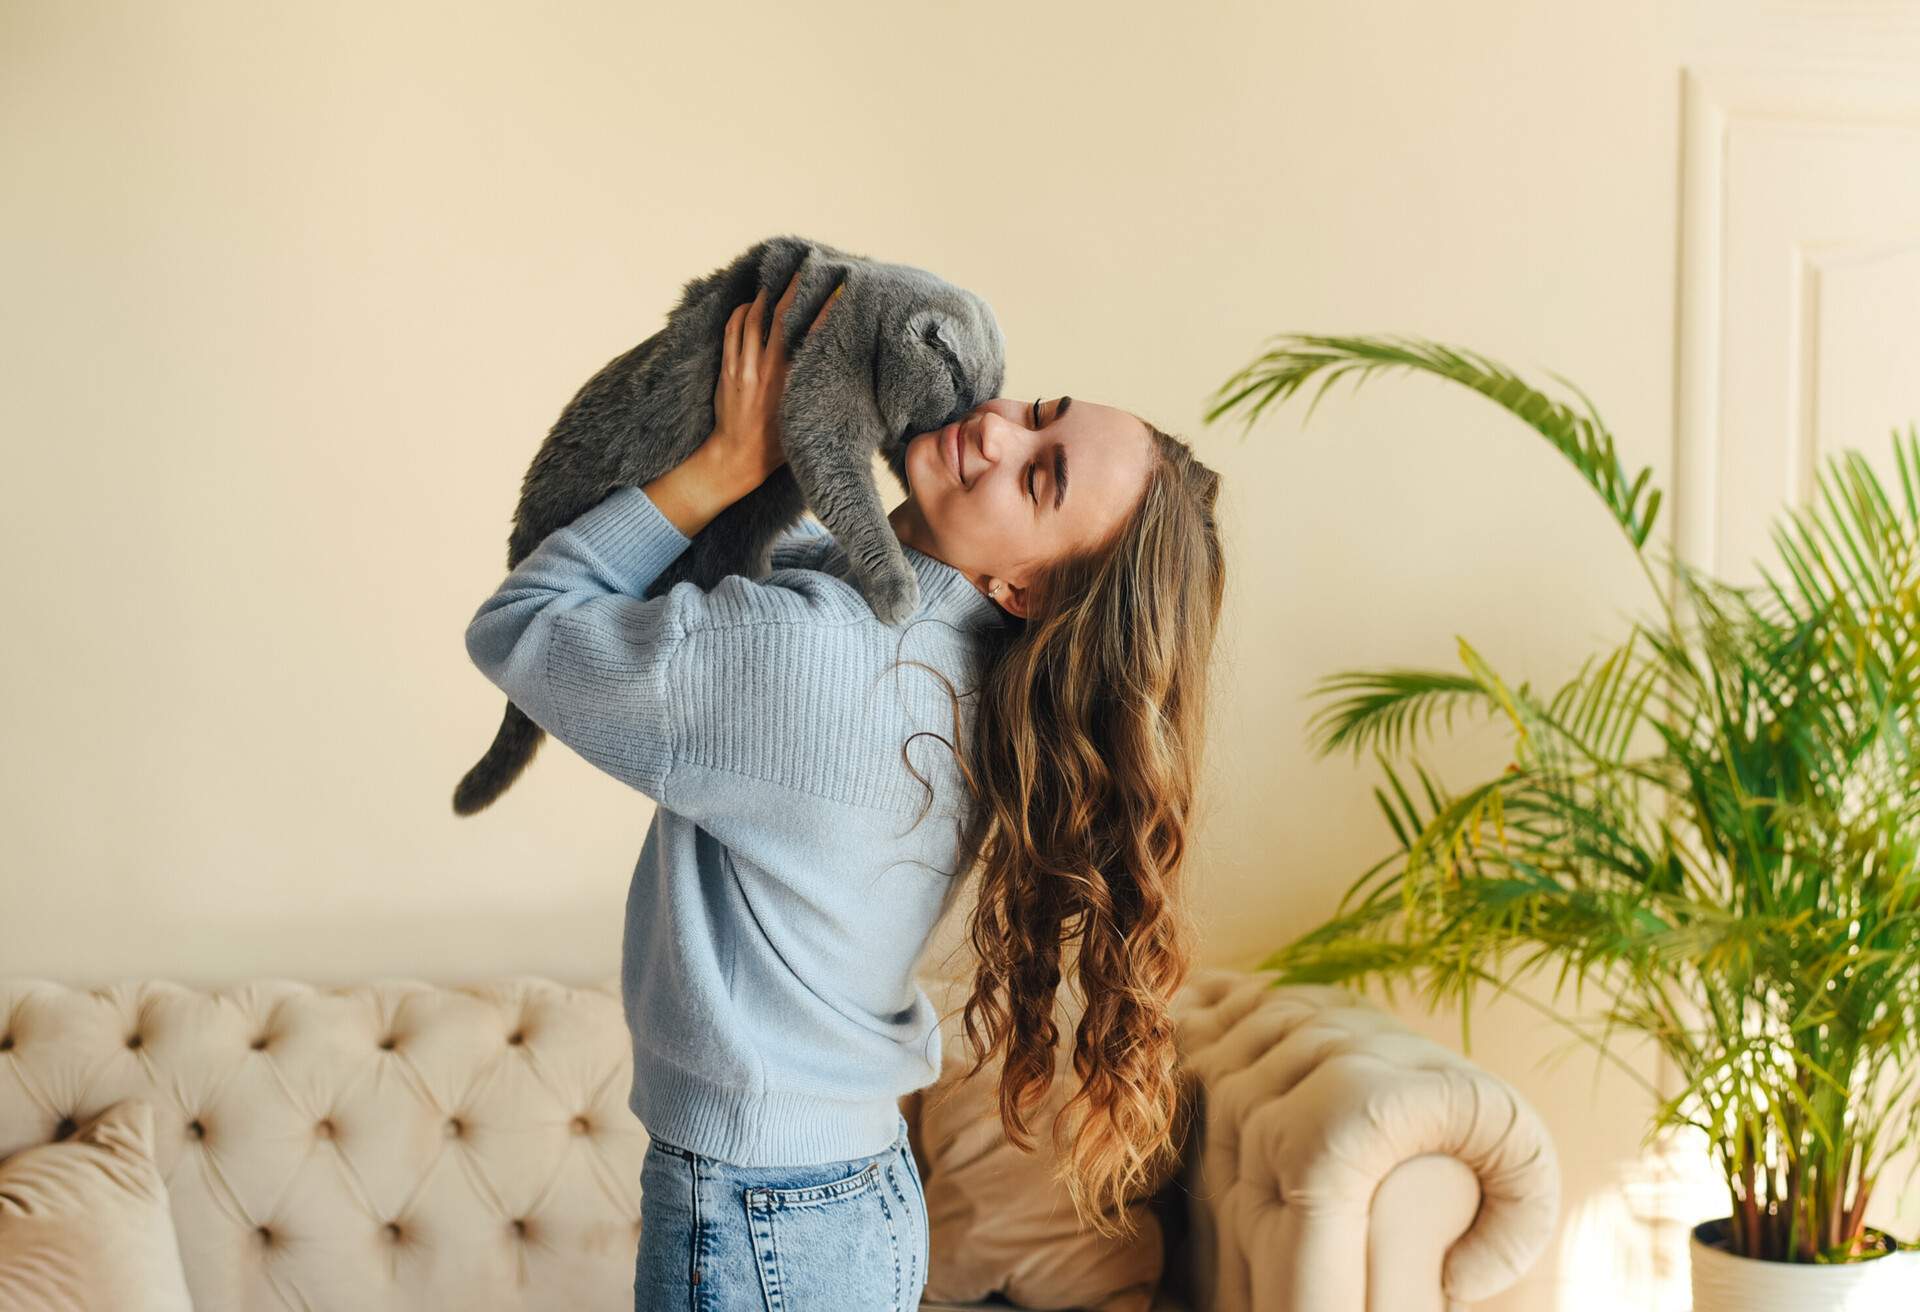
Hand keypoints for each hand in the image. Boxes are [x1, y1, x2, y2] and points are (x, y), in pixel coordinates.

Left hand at [703, 270, 839, 493]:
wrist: (737, 459)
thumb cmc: (776, 445)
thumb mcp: (802, 414)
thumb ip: (810, 386)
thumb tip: (826, 364)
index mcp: (792, 381)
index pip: (810, 334)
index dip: (823, 309)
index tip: (837, 289)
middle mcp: (767, 370)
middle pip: (779, 316)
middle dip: (792, 290)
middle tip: (803, 270)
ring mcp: (744, 368)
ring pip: (752, 318)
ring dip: (764, 297)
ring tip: (774, 283)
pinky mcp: (727, 370)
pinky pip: (732, 331)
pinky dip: (740, 313)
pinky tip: (747, 305)